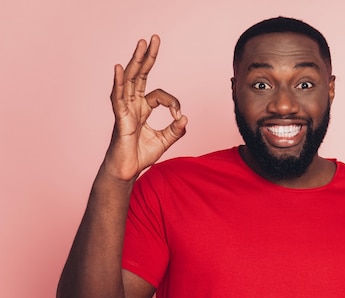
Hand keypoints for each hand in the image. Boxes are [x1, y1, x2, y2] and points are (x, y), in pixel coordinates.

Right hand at [105, 34, 187, 180]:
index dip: (173, 103)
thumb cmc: (140, 156)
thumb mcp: (165, 141)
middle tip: (154, 38)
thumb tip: (186, 118)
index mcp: (142, 109)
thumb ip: (176, 130)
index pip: (160, 95)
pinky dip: (119, 82)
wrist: (126, 172)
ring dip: (136, 61)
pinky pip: (118, 97)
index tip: (179, 116)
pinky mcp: (120, 119)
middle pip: (140, 75)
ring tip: (141, 43)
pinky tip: (121, 68)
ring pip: (130, 80)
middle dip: (147, 57)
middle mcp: (132, 105)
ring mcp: (124, 110)